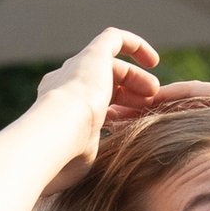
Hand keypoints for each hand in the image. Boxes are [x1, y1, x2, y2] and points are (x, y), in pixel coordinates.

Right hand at [32, 28, 162, 193]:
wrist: (55, 133)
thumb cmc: (66, 157)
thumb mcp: (83, 159)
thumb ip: (93, 155)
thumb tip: (102, 172)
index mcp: (55, 109)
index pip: (88, 106)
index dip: (112, 113)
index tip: (126, 127)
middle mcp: (62, 85)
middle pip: (101, 84)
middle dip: (127, 96)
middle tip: (146, 109)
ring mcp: (76, 68)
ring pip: (110, 65)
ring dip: (135, 78)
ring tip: (154, 92)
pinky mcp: (92, 55)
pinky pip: (114, 39)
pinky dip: (135, 46)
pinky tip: (153, 60)